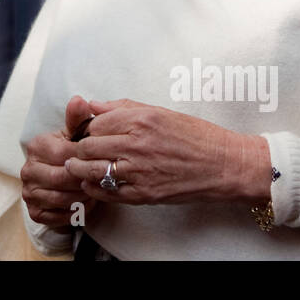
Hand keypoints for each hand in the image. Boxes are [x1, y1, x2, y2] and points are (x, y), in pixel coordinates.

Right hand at [20, 96, 100, 226]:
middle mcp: (28, 169)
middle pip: (62, 178)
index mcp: (37, 146)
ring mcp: (29, 192)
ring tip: (98, 190)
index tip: (106, 160)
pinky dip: (76, 212)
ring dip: (84, 197)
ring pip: (61, 198)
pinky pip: (58, 216)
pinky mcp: (34, 211)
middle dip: (86, 179)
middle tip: (105, 179)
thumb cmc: (71, 152)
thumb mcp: (75, 134)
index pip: (65, 153)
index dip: (87, 158)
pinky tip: (88, 204)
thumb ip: (78, 119)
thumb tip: (79, 100)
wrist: (60, 178)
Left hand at [64, 98, 270, 206]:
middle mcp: (137, 143)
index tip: (84, 132)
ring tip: (75, 166)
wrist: (224, 165)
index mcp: (141, 119)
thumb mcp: (160, 111)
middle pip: (88, 146)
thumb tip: (94, 105)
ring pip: (92, 170)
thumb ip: (124, 107)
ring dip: (79, 168)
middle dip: (79, 148)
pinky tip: (91, 183)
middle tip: (77, 150)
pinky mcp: (144, 194)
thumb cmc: (196, 136)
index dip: (86, 128)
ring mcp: (139, 170)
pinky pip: (107, 192)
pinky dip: (94, 188)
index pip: (95, 123)